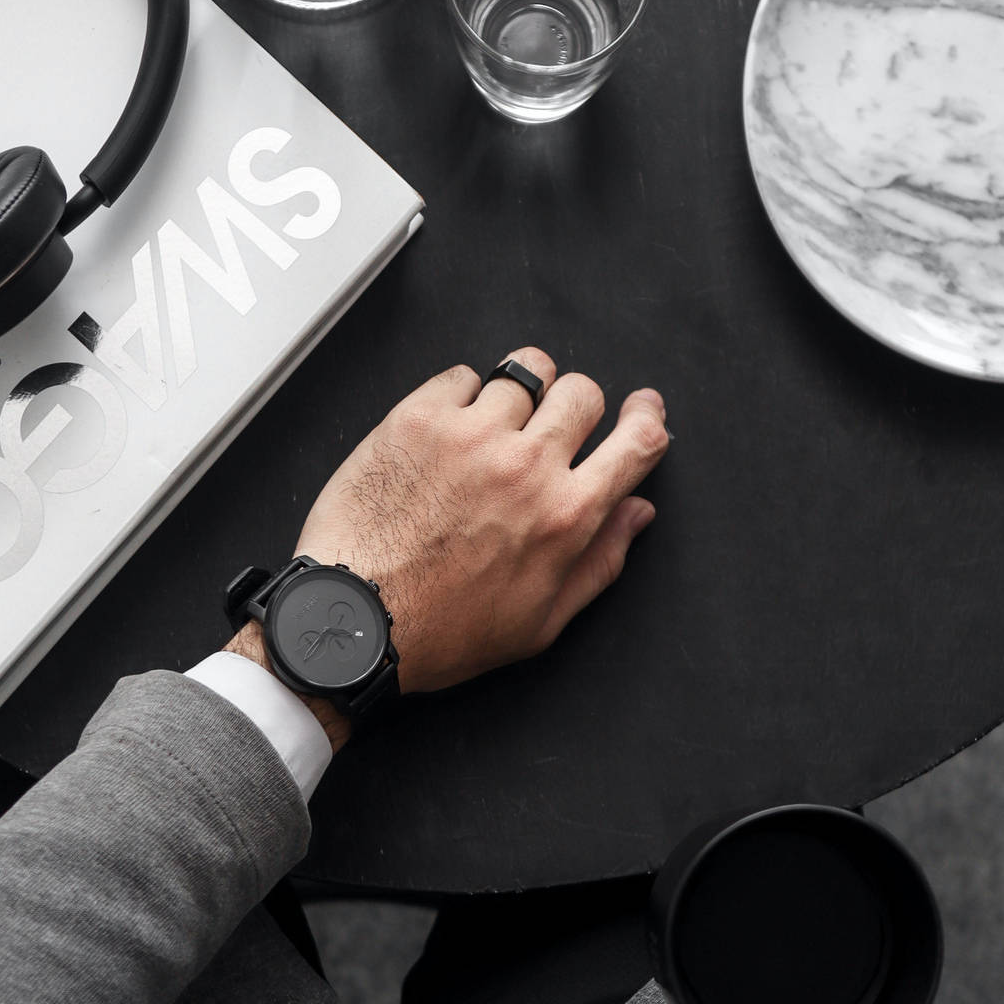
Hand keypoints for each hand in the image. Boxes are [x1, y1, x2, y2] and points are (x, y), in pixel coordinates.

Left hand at [289, 348, 668, 694]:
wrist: (355, 621)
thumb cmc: (443, 631)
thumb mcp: (541, 622)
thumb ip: (600, 562)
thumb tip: (636, 512)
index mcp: (566, 517)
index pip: (637, 442)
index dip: (647, 418)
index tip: (641, 409)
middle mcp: (526, 467)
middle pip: (582, 392)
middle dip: (575, 408)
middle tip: (549, 433)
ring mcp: (471, 436)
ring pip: (525, 372)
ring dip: (518, 396)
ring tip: (492, 431)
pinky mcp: (419, 419)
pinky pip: (462, 375)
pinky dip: (461, 396)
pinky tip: (446, 435)